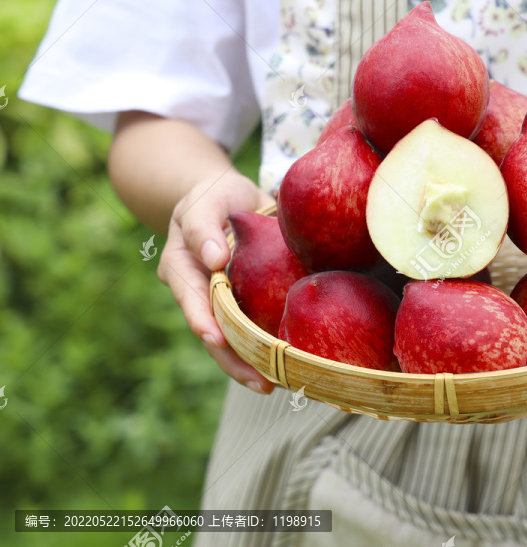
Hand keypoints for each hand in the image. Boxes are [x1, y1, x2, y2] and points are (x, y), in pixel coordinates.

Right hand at [157, 171, 276, 393]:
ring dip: (252, 364)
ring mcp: (220, 303)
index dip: (202, 319)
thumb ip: (202, 226)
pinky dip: (267, 348)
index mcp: (181, 268)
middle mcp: (198, 293)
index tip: (216, 338)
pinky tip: (288, 365)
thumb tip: (212, 258)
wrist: (225, 198)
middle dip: (233, 360)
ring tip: (276, 385)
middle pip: (212, 333)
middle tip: (260, 382)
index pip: (190, 298)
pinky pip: (252, 330)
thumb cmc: (212, 196)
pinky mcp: (242, 304)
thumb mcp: (205, 201)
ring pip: (232, 340)